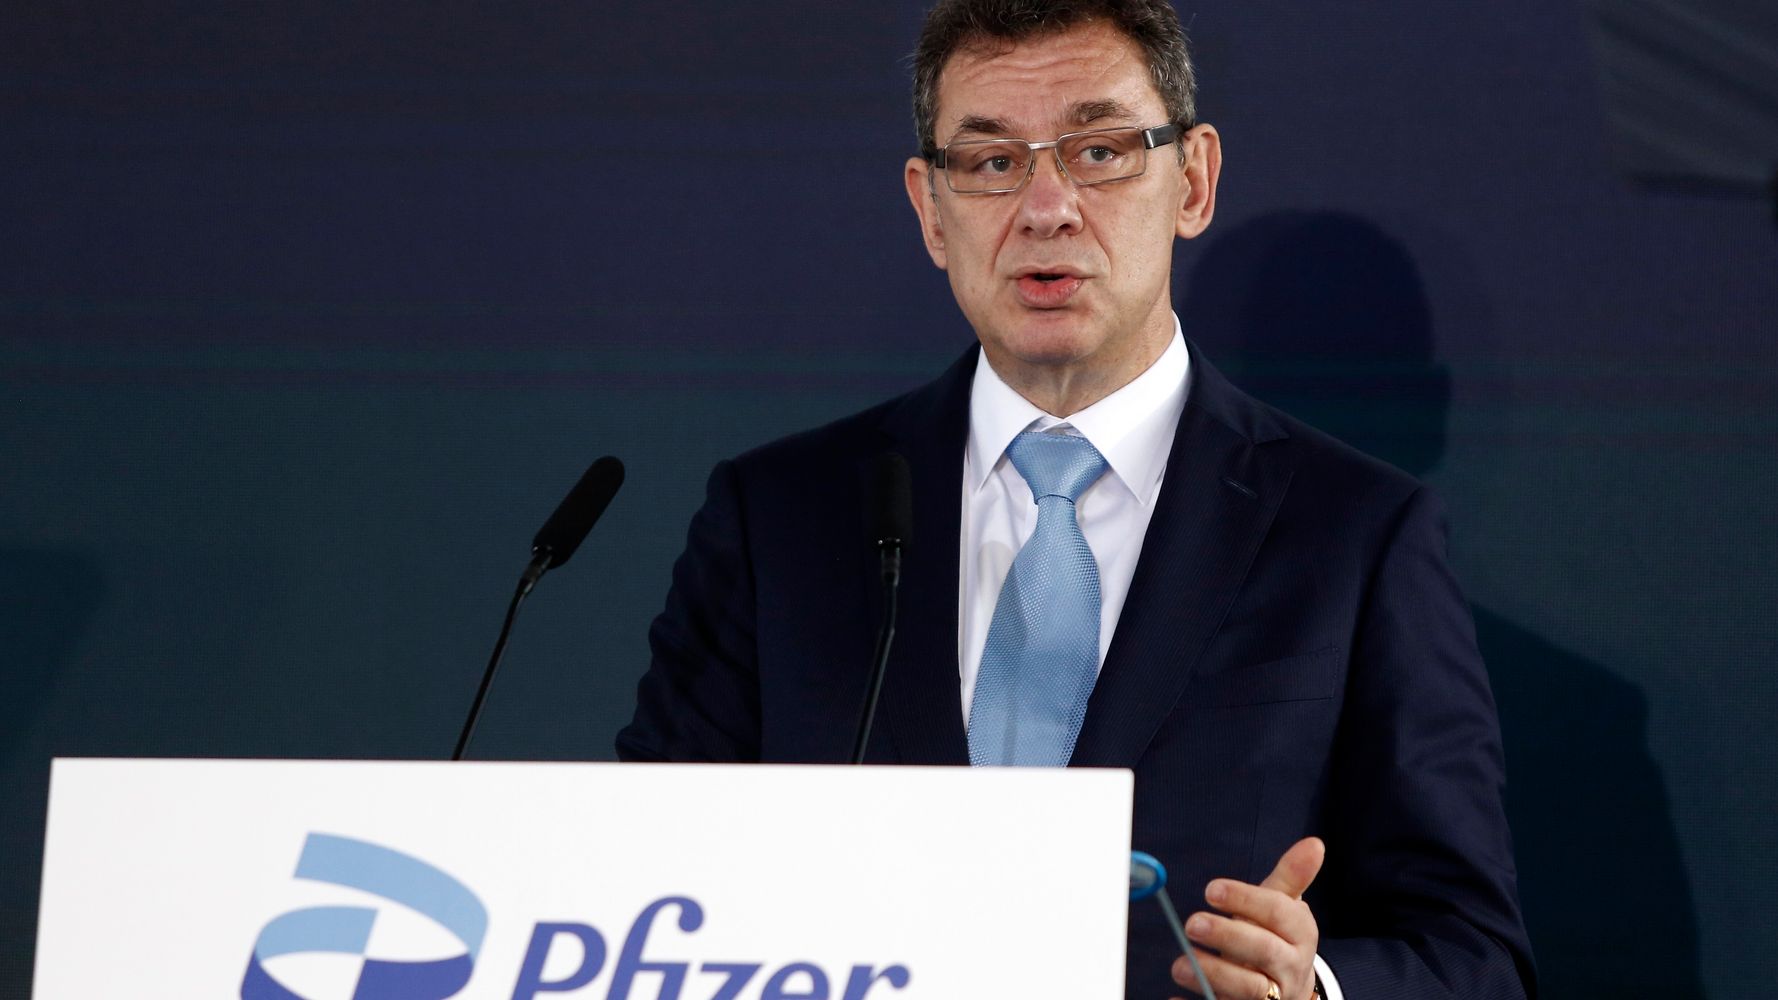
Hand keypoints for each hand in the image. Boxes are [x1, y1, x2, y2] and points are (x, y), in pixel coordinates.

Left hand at [1171, 837, 1324, 999]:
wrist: (1289, 990)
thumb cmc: (1277, 938)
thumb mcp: (1284, 907)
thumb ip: (1291, 876)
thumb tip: (1314, 843)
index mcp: (1301, 932)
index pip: (1278, 912)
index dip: (1245, 899)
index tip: (1211, 889)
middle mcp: (1291, 966)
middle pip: (1264, 951)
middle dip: (1228, 937)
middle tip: (1192, 923)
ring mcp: (1274, 995)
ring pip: (1249, 988)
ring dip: (1213, 974)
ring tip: (1180, 963)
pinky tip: (1177, 998)